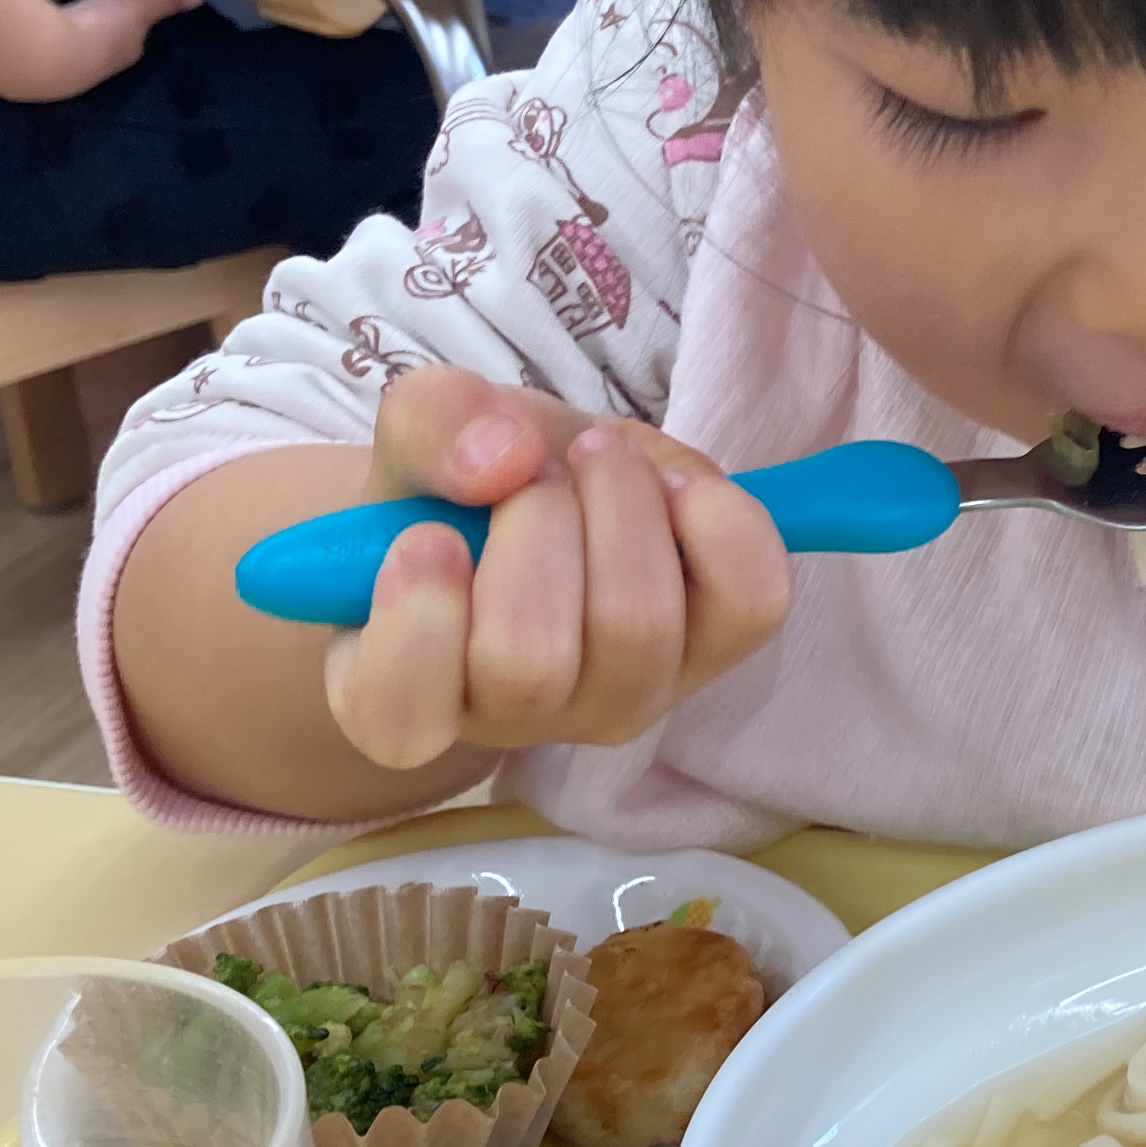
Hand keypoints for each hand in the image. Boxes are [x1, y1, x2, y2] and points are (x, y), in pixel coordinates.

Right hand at [24, 0, 203, 99]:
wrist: (43, 56)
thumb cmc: (99, 32)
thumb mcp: (136, 9)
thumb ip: (162, 0)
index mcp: (122, 56)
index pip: (131, 43)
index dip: (130, 29)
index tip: (125, 13)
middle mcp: (95, 69)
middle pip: (100, 47)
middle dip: (97, 33)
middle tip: (93, 13)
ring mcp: (62, 67)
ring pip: (70, 45)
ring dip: (68, 32)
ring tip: (64, 15)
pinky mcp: (32, 59)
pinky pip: (42, 38)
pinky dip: (42, 28)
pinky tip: (34, 18)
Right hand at [323, 369, 795, 768]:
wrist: (546, 484)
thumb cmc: (462, 482)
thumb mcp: (422, 431)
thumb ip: (432, 424)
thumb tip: (502, 459)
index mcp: (396, 690)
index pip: (398, 722)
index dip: (418, 622)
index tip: (429, 536)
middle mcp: (512, 721)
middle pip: (528, 662)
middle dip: (531, 524)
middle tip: (532, 474)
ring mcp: (620, 699)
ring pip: (635, 627)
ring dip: (618, 507)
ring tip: (596, 463)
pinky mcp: (709, 656)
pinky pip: (749, 602)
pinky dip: (718, 521)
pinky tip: (674, 489)